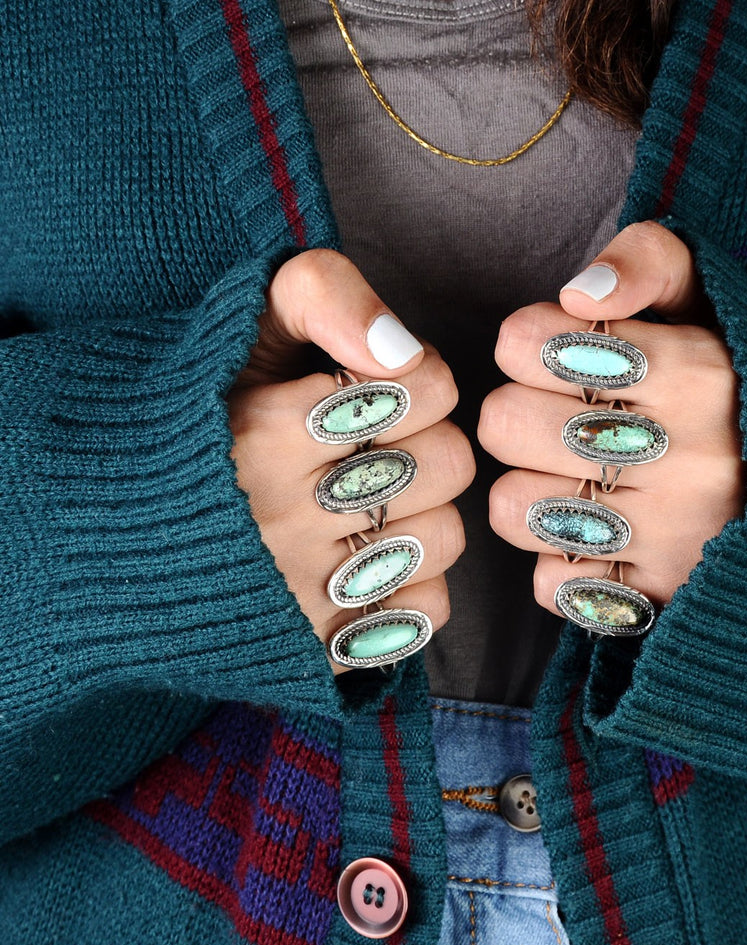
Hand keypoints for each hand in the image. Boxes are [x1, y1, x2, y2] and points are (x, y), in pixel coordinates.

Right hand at [229, 249, 473, 670]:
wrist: (98, 534)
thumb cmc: (190, 418)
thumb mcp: (240, 330)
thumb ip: (322, 294)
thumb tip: (401, 349)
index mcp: (263, 431)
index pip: (429, 387)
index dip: (417, 377)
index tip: (377, 388)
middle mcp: (282, 518)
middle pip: (449, 463)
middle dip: (425, 441)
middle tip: (376, 447)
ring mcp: (298, 593)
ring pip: (445, 538)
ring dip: (421, 513)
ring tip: (367, 502)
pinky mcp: (312, 649)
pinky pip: (427, 612)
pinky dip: (412, 584)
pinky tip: (365, 559)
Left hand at [478, 221, 743, 615]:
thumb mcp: (714, 296)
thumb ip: (647, 261)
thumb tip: (580, 295)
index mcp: (695, 373)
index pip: (531, 343)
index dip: (527, 341)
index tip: (557, 351)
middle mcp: (685, 458)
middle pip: (506, 424)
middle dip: (516, 411)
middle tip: (557, 414)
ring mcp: (675, 535)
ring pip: (514, 508)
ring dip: (530, 488)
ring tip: (575, 476)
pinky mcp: (664, 596)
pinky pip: (551, 584)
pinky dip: (562, 560)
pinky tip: (600, 533)